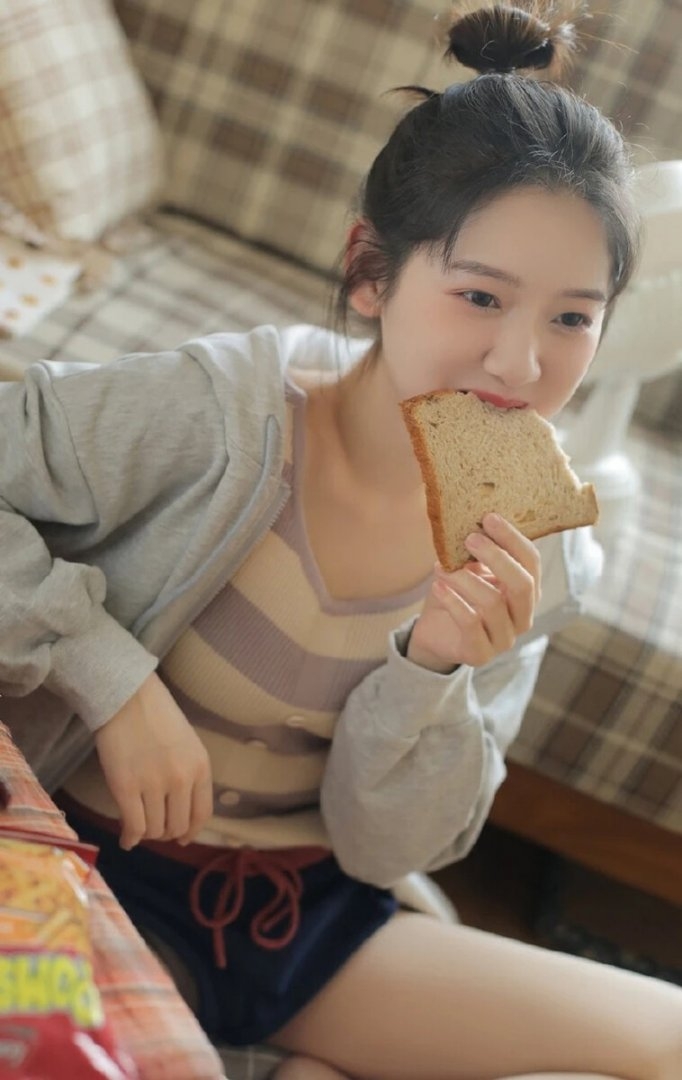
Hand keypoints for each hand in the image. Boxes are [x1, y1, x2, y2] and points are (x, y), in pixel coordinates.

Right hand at [94, 672, 212, 849]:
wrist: (127, 697)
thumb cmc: (156, 715)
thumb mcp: (188, 744)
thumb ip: (189, 774)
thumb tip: (181, 811)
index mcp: (200, 767)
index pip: (202, 814)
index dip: (191, 832)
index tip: (182, 838)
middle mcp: (181, 779)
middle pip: (177, 826)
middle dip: (166, 832)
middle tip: (154, 828)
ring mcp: (154, 784)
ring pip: (154, 830)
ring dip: (147, 834)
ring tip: (138, 827)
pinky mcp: (126, 787)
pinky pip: (134, 826)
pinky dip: (130, 838)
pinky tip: (126, 838)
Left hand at [407, 513, 540, 672]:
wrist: (435, 633)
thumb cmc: (457, 595)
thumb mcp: (469, 570)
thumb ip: (477, 552)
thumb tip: (474, 522)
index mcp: (526, 593)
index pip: (531, 563)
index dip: (513, 539)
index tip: (489, 517)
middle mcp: (522, 617)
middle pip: (523, 585)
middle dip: (497, 557)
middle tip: (470, 538)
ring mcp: (504, 639)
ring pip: (493, 603)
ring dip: (464, 579)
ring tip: (441, 565)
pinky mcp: (480, 653)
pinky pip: (471, 624)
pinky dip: (453, 601)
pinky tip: (438, 586)